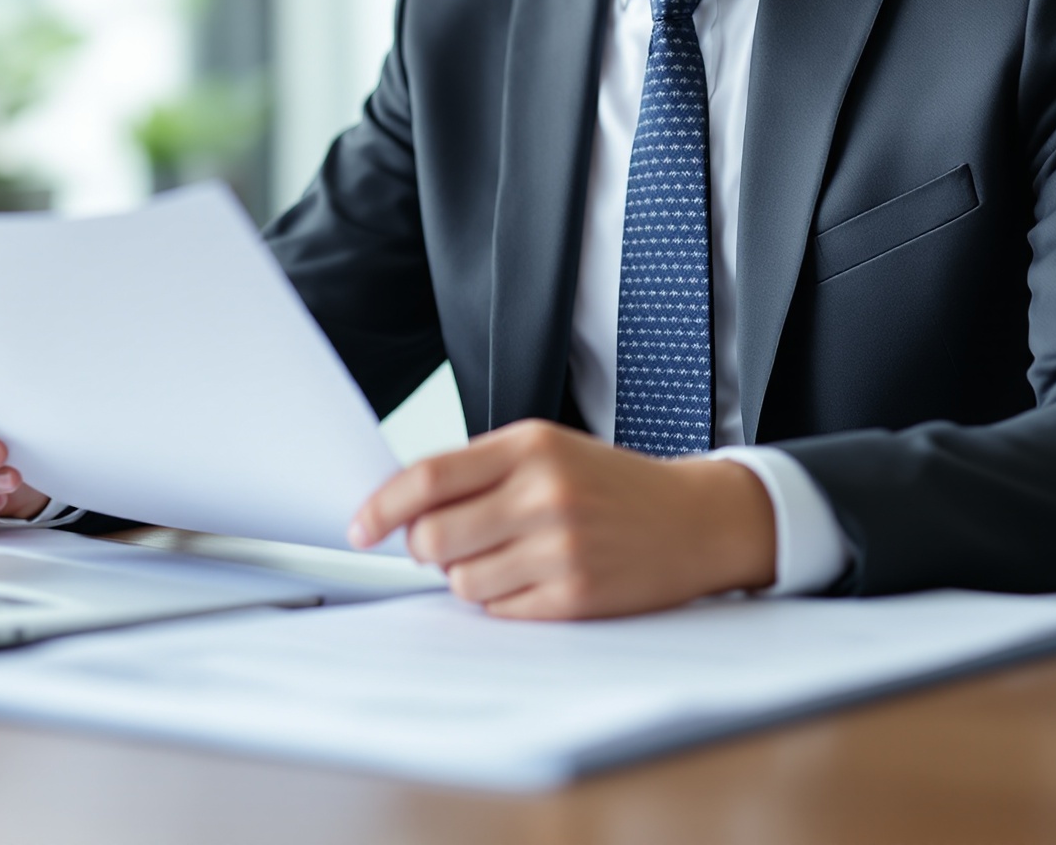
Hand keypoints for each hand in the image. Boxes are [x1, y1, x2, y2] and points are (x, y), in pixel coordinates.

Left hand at [347, 419, 775, 618]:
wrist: (695, 519)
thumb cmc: (610, 484)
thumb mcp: (548, 450)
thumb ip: (480, 470)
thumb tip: (402, 508)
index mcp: (530, 446)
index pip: (428, 478)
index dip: (382, 507)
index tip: (360, 527)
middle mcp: (544, 493)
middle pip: (433, 537)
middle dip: (424, 549)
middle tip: (443, 546)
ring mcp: (561, 547)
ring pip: (461, 580)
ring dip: (467, 576)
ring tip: (507, 557)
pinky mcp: (576, 595)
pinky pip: (499, 610)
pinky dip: (502, 600)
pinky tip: (534, 578)